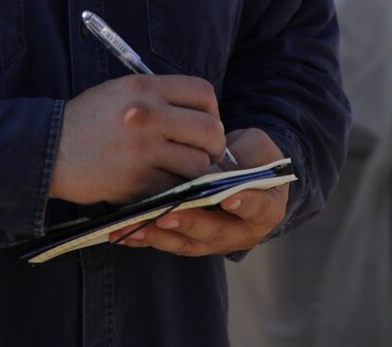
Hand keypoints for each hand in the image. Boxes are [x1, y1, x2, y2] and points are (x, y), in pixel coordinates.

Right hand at [49, 75, 227, 205]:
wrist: (47, 150)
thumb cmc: (87, 120)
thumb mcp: (121, 91)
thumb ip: (161, 97)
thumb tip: (203, 113)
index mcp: (145, 88)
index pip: (203, 92)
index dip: (212, 111)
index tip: (205, 123)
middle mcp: (147, 115)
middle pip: (210, 130)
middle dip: (214, 145)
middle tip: (204, 153)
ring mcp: (142, 150)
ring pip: (198, 165)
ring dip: (196, 172)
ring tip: (182, 172)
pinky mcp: (136, 183)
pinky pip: (176, 189)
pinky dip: (176, 191)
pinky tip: (163, 185)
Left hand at [111, 128, 289, 256]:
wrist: (248, 171)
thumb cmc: (253, 155)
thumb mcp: (254, 147)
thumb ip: (237, 158)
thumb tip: (208, 167)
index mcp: (267, 208)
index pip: (258, 208)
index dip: (245, 203)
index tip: (228, 196)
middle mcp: (242, 231)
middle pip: (215, 231)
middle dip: (189, 222)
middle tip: (166, 214)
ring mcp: (215, 241)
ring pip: (187, 243)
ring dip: (159, 235)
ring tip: (134, 227)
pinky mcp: (192, 241)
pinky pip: (168, 242)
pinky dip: (145, 238)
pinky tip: (124, 233)